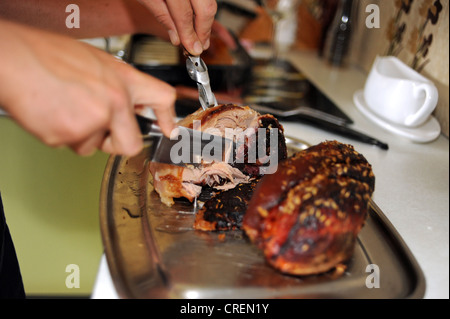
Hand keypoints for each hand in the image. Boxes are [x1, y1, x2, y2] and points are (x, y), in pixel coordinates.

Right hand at [0, 20, 175, 156]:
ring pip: (93, 146)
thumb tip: (127, 103)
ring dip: (81, 134)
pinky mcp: (69, 136)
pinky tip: (53, 112)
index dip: (168, 118)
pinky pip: (71, 145)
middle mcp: (114, 102)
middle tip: (101, 130)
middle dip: (116, 143)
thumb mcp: (97, 62)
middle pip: (131, 144)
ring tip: (64, 107)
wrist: (14, 59)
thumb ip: (118, 85)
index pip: (162, 98)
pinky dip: (61, 134)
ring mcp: (92, 121)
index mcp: (123, 80)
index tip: (169, 130)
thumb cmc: (48, 55)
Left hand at [138, 0, 216, 54]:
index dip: (190, 35)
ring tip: (201, 36)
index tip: (192, 49)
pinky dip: (202, 9)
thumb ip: (162, 16)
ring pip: (209, 1)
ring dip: (206, 20)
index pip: (184, 15)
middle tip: (200, 45)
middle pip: (206, 8)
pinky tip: (198, 20)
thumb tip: (177, 37)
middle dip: (204, 30)